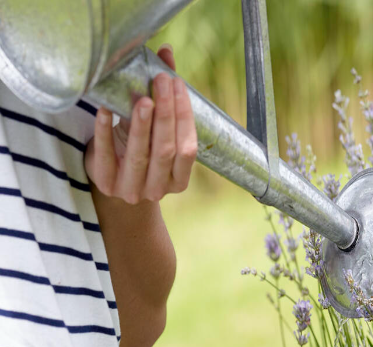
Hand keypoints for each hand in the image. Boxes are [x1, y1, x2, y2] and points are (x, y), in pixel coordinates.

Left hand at [85, 44, 196, 203]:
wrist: (113, 179)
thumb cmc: (141, 150)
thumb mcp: (156, 130)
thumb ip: (164, 98)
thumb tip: (166, 51)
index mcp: (179, 181)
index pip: (188, 149)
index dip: (184, 116)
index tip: (178, 85)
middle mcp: (158, 189)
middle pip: (166, 150)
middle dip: (165, 113)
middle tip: (161, 81)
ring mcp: (132, 190)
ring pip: (140, 155)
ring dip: (142, 123)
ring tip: (142, 96)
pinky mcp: (106, 183)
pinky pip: (106, 155)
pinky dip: (104, 130)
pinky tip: (105, 109)